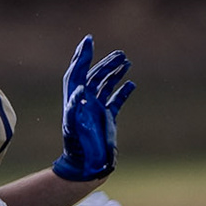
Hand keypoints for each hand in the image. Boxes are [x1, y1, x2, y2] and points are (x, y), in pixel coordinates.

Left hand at [53, 36, 134, 182]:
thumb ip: (75, 109)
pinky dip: (123, 91)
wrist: (87, 165)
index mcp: (75, 101)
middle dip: (106, 63)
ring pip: (106, 85)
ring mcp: (96, 110)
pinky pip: (116, 101)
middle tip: (120, 53)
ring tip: (126, 62)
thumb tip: (80, 88)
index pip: (77, 73)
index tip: (88, 40)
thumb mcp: (74, 127)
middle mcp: (85, 103)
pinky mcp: (107, 119)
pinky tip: (131, 84)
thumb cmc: (79, 148)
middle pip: (94, 76)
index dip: (81, 57)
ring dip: (115, 73)